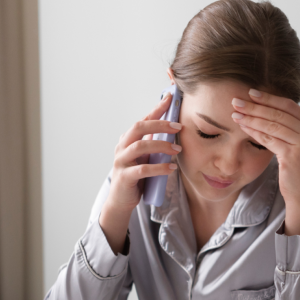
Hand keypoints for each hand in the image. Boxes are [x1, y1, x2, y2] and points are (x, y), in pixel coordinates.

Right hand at [99, 93, 182, 252]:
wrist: (121, 201)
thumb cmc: (136, 177)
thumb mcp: (146, 158)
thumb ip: (154, 145)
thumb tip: (173, 131)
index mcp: (128, 140)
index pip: (143, 120)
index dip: (156, 108)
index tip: (170, 98)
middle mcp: (122, 147)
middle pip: (139, 127)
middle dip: (159, 124)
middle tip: (178, 126)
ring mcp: (122, 161)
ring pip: (140, 146)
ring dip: (161, 145)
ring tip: (177, 149)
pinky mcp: (125, 177)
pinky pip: (143, 169)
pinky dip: (159, 167)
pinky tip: (171, 167)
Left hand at [231, 89, 299, 235]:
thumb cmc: (296, 170)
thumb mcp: (295, 144)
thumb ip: (287, 127)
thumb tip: (264, 108)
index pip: (288, 105)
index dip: (269, 98)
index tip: (251, 92)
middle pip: (279, 113)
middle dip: (255, 106)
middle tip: (237, 100)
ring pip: (272, 125)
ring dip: (251, 117)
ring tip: (235, 113)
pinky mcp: (293, 155)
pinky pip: (268, 139)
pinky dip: (253, 131)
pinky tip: (242, 127)